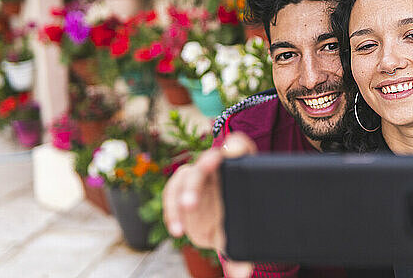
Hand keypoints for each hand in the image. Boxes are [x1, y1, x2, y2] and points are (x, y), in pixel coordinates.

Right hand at [163, 132, 256, 276]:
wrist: (224, 222)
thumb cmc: (237, 220)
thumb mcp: (240, 234)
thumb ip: (240, 252)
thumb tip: (241, 274)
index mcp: (239, 167)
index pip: (239, 146)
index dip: (235, 146)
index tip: (232, 152)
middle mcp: (218, 166)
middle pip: (208, 160)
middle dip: (199, 177)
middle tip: (192, 201)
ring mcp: (198, 175)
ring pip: (185, 176)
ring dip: (180, 197)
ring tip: (179, 226)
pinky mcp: (182, 186)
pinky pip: (172, 192)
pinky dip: (171, 210)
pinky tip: (176, 229)